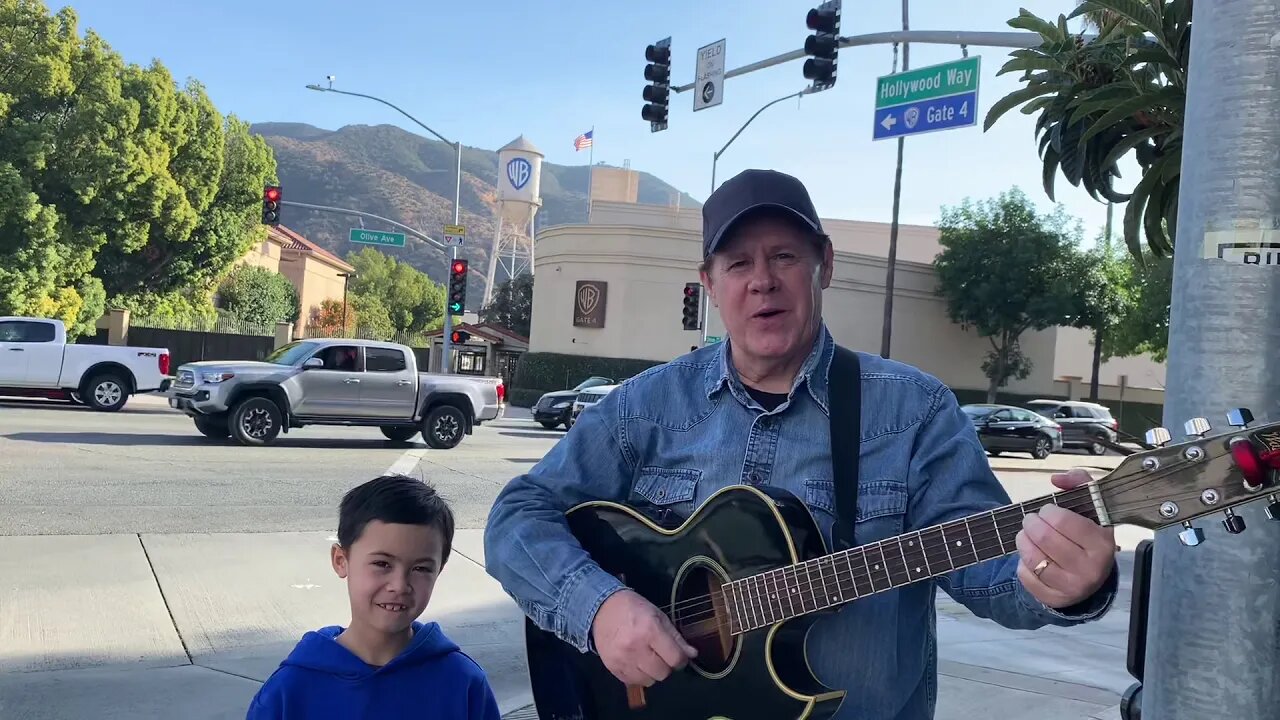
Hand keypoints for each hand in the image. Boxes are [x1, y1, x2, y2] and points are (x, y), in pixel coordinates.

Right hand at [590, 588, 697, 686]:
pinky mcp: (612, 667)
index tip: (679, 656)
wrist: (601, 608)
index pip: (675, 658)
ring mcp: (622, 659)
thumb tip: (692, 654)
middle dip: (666, 666)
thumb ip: (676, 637)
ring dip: (652, 672)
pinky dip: (638, 675)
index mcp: (650, 630)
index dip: (681, 660)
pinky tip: (636, 662)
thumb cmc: (633, 609)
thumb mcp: (658, 616)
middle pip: (663, 673)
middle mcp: (635, 647)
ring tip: (647, 658)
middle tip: (661, 655)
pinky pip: (633, 682)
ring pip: (649, 681)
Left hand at [1015, 468, 1117, 608]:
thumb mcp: (1091, 507)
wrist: (1090, 576)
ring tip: (1027, 534)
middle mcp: (1090, 569)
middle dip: (1031, 523)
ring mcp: (1072, 587)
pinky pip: (1025, 576)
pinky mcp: (1054, 598)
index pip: (1064, 521)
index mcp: (1102, 544)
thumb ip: (1078, 482)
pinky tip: (1031, 557)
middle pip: (1045, 538)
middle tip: (1031, 520)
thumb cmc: (1087, 536)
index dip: (1049, 511)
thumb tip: (1057, 478)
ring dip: (1023, 540)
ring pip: (1033, 557)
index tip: (1048, 510)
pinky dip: (1022, 563)